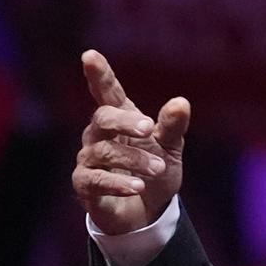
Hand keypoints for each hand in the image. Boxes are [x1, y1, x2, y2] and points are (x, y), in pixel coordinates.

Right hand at [73, 50, 190, 234]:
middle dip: (124, 121)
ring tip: (159, 169)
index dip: (99, 74)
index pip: (107, 92)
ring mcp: (88, 159)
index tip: (89, 55)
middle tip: (148, 128)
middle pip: (102, 118)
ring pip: (104, 152)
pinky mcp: (85, 185)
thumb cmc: (156, 170)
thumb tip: (180, 101)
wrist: (148, 211)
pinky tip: (138, 187)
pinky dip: (118, 182)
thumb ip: (173, 126)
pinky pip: (94, 179)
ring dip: (134, 160)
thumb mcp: (171, 147)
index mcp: (121, 119)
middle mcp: (99, 135)